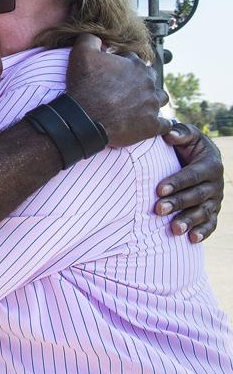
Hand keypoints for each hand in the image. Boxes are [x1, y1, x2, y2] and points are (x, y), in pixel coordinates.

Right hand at [66, 34, 169, 146]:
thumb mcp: (81, 53)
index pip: (133, 60)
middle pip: (149, 78)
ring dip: (152, 99)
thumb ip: (90, 38)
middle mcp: (148, 83)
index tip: (111, 72)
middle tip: (123, 88)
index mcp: (135, 65)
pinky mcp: (152, 125)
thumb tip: (98, 36)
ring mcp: (152, 104)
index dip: (121, 64)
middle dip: (139, 80)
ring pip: (161, 98)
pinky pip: (164, 124)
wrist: (85, 118)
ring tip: (139, 104)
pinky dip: (161, 123)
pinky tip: (153, 123)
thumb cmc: (84, 86)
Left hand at [156, 123, 223, 242]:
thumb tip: (169, 134)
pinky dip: (204, 232)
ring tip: (174, 229)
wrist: (197, 158)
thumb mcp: (186, 135)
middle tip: (159, 209)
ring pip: (204, 212)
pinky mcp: (213, 212)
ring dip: (189, 221)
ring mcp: (216, 199)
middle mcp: (215, 183)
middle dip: (179, 203)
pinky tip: (192, 239)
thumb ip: (179, 133)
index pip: (193, 175)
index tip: (158, 189)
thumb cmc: (186, 145)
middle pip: (197, 195)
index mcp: (210, 164)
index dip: (177, 182)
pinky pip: (211, 224)